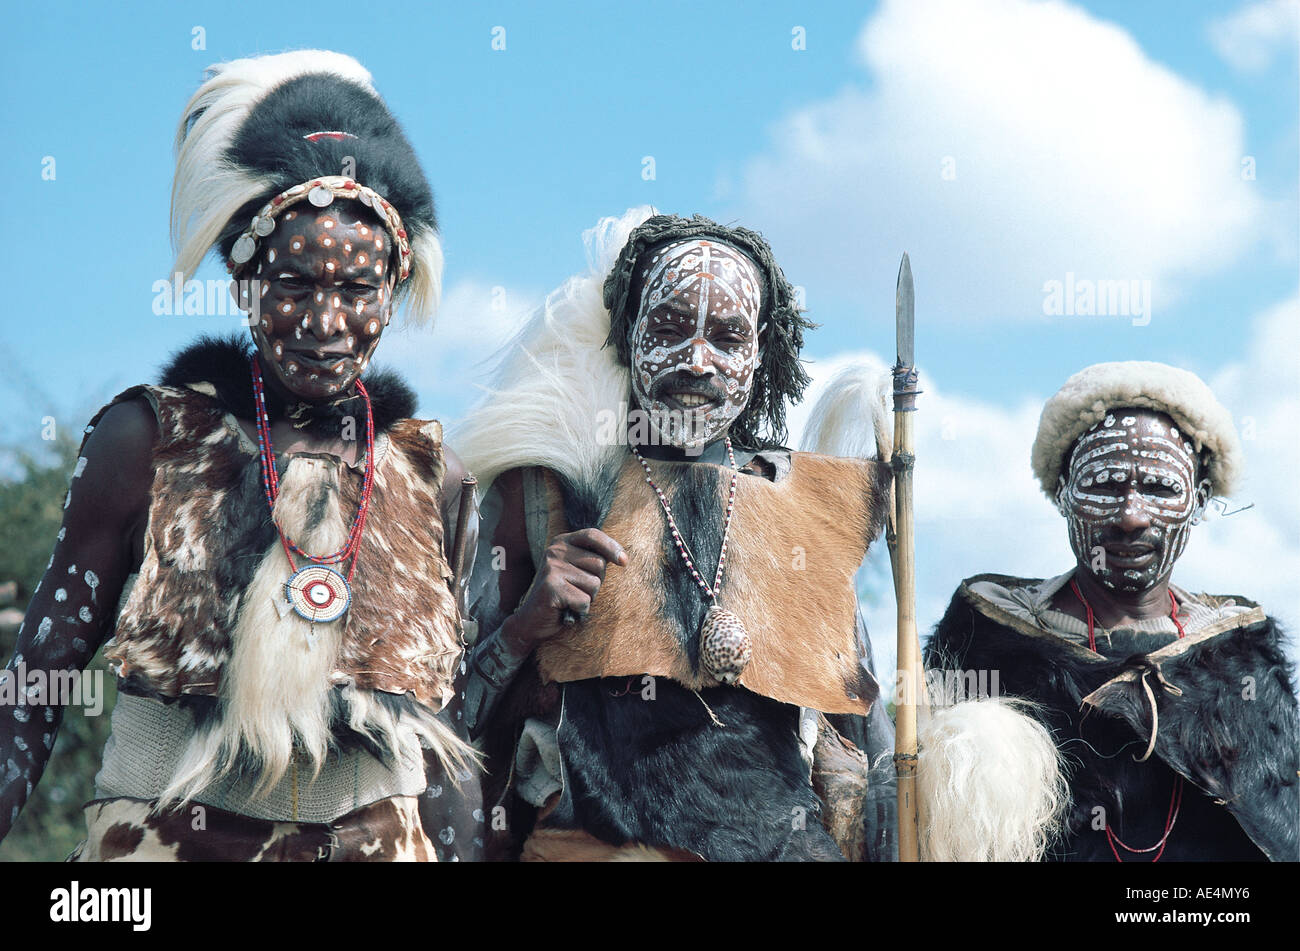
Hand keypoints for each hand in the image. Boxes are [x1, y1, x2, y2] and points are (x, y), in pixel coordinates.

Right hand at [502, 528, 626, 650]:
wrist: (532, 621)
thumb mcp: (576, 570)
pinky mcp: (551, 587)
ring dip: (588, 598)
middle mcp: (554, 551)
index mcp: (561, 542)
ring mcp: (551, 568)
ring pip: (594, 584)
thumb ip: (592, 558)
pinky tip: (566, 609)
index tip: (624, 562)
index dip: (612, 547)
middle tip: (577, 590)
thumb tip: (623, 558)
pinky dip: (580, 610)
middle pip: (599, 563)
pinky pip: (584, 601)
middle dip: (596, 582)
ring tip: (571, 599)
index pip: (592, 535)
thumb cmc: (562, 595)